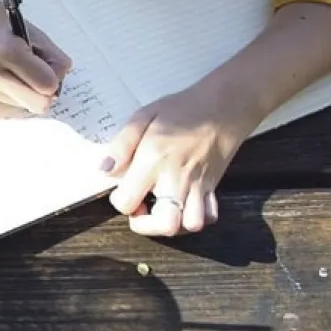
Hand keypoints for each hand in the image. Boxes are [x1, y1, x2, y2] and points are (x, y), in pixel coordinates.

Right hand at [0, 0, 74, 115]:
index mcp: (6, 51)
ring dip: (25, 92)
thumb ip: (50, 55)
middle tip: (39, 74)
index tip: (50, 66)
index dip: (55, 77)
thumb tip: (60, 80)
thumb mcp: (26, 27)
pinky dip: (11, 98)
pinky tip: (6, 81)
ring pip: (21, 108)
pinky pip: (2, 110)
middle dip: (44, 92)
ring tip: (14, 70)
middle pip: (38, 105)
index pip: (47, 85)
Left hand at [102, 81, 256, 236]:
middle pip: (165, 224)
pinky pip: (209, 216)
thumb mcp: (143, 116)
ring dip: (172, 224)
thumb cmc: (182, 109)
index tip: (122, 189)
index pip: (128, 201)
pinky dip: (195, 218)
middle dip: (147, 226)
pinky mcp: (213, 187)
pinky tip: (182, 205)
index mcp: (154, 160)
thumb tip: (105, 169)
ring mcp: (199, 184)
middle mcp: (177, 177)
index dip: (120, 201)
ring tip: (161, 208)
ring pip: (191, 225)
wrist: (225, 105)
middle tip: (141, 208)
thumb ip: (121, 144)